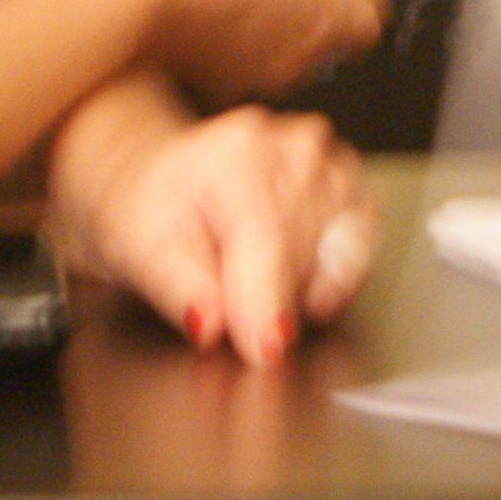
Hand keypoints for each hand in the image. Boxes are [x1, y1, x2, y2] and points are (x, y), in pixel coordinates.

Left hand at [50, 103, 372, 363]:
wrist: (165, 180)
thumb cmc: (152, 207)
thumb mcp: (143, 247)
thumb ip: (180, 286)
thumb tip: (212, 322)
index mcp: (237, 154)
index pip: (268, 239)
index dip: (266, 303)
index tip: (263, 351)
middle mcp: (294, 148)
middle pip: (301, 257)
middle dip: (264, 296)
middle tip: (224, 288)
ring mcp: (329, 163)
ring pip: (334, 260)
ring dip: (296, 286)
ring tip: (248, 268)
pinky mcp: (351, 184)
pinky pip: (358, 252)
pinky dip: (327, 276)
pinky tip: (288, 271)